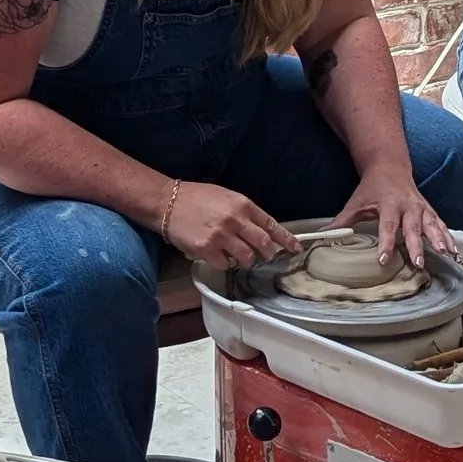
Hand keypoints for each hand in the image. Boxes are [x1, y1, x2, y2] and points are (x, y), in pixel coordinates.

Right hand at [162, 180, 294, 269]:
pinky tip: (218, 256)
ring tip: (239, 257)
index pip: (271, 224)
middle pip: (263, 244)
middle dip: (268, 253)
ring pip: (247, 257)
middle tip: (266, 256)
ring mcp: (220, 236)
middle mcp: (234, 219)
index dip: (286, 239)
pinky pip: (225, 264)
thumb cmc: (196, 198)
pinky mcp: (206, 249)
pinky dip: (225, 263)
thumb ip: (245, 213)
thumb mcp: (226, 197)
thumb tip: (262, 231)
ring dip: (247, 260)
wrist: (166, 201)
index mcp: (242, 204)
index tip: (296, 248)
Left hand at [337, 166, 458, 270]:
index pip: (387, 226)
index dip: (385, 243)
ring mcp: (421, 208)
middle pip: (413, 228)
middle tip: (419, 263)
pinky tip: (454, 250)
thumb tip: (324, 236)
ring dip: (440, 240)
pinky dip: (448, 236)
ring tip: (446, 254)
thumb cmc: (372, 187)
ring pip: (432, 225)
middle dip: (417, 245)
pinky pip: (440, 224)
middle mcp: (408, 206)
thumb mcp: (356, 203)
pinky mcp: (429, 210)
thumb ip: (342, 221)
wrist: (389, 167)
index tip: (383, 259)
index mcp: (389, 204)